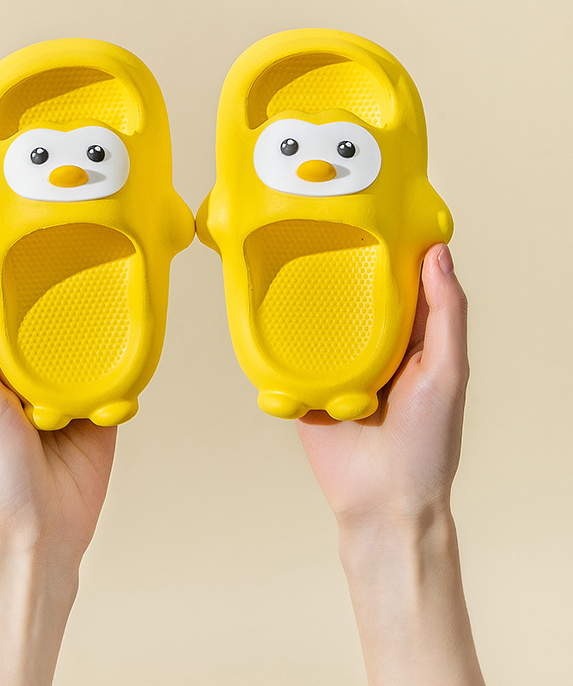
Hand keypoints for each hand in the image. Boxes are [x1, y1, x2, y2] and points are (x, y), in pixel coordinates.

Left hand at [0, 275, 116, 561]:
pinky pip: (113, 378)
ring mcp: (67, 396)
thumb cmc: (0, 475)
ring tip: (106, 297)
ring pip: (84, 350)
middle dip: (59, 302)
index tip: (23, 247)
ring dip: (93, 332)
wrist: (46, 528)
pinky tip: (127, 345)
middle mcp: (30, 381)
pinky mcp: (98, 411)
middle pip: (46, 329)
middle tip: (76, 262)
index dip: (8, 286)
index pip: (0, 319)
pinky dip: (121, 366)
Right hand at [297, 245, 483, 685]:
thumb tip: (438, 254)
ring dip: (303, 297)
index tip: (374, 211)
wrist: (382, 502)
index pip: (401, 282)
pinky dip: (277, 337)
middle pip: (353, 295)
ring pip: (316, 320)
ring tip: (286, 259)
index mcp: (411, 338)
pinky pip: (288, 355)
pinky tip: (265, 310)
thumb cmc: (427, 442)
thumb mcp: (447, 372)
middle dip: (339, 266)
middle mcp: (372, 346)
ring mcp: (335, 365)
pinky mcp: (305, 386)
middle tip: (319, 227)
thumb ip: (446, 314)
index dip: (392, 248)